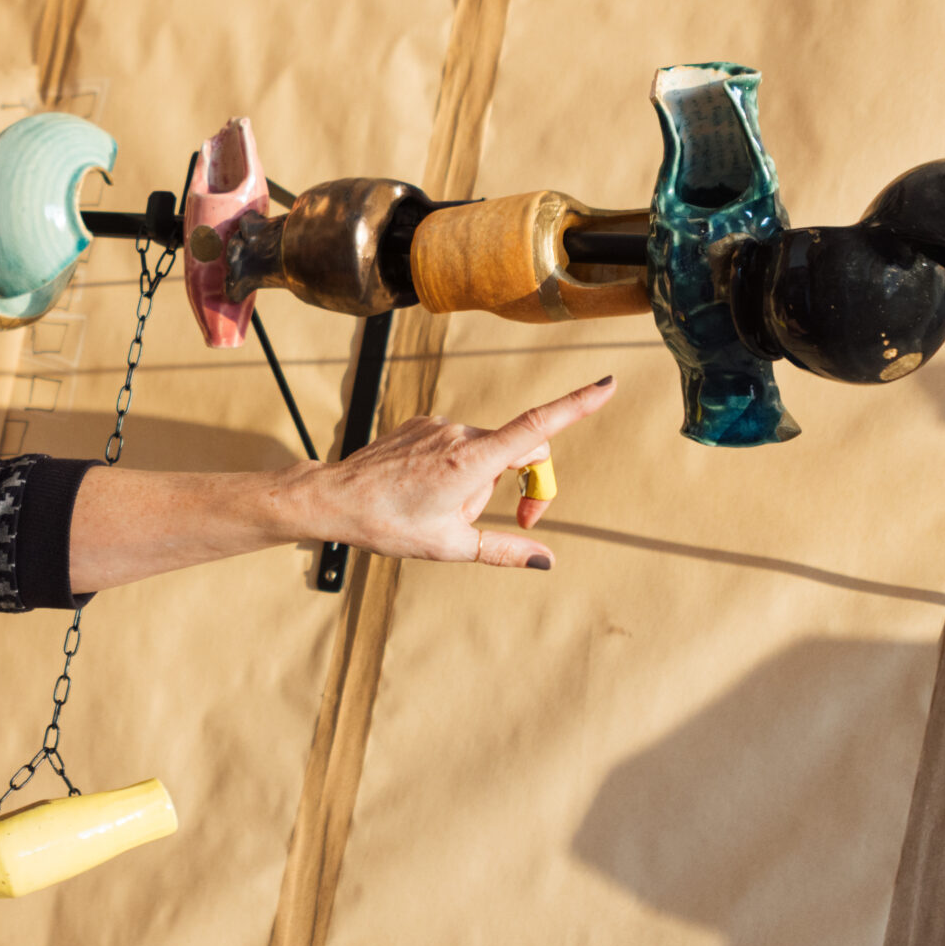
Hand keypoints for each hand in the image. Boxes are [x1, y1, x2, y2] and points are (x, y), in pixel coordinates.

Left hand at [298, 375, 614, 569]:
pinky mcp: (422, 424)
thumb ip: (505, 549)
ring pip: (483, 454)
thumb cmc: (391, 525)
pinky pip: (456, 445)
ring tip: (438, 509)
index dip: (577, 405)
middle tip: (515, 524)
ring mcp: (440, 425)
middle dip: (519, 488)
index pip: (537, 429)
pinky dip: (455, 469)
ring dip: (478, 483)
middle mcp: (460, 434)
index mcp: (473, 461)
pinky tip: (422, 490)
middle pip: (516, 454)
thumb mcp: (453, 546)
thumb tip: (546, 560)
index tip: (608, 385)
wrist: (336, 498)